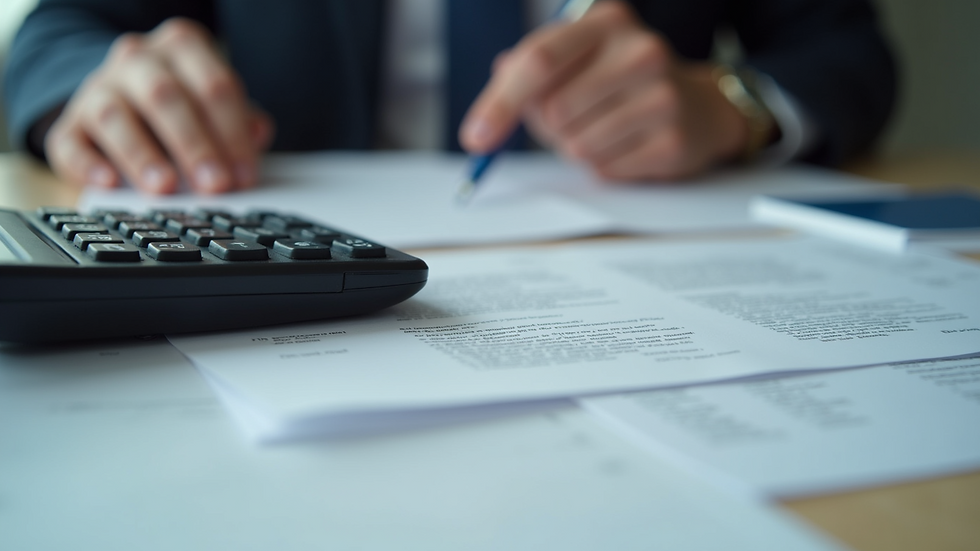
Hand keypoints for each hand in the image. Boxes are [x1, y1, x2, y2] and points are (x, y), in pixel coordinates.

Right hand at [45, 18, 272, 193]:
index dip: (233, 133)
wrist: (121, 94)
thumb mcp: (215, 101)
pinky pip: (70, 141)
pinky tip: (110, 182)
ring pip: (115, 116)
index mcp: (182, 47)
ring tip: (165, 187)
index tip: (244, 175)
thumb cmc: (183, 102)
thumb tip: (258, 134)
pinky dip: (89, 164)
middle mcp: (137, 59)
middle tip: (214, 184)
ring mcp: (97, 88)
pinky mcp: (69, 123)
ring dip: (142, 154)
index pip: (214, 85)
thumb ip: (241, 118)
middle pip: (165, 96)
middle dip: (194, 144)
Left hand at [460, 1, 748, 180]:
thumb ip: (525, 76)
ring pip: (575, 146)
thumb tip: (487, 116)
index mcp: (606, 21)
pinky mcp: (672, 140)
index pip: (539, 61)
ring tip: (605, 128)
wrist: (698, 107)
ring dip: (575, 148)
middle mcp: (640, 50)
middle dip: (547, 127)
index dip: (500, 102)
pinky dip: (603, 165)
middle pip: (553, 111)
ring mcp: (662, 95)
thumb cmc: (619, 82)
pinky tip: (627, 144)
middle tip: (573, 117)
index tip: (476, 137)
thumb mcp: (575, 61)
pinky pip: (603, 169)